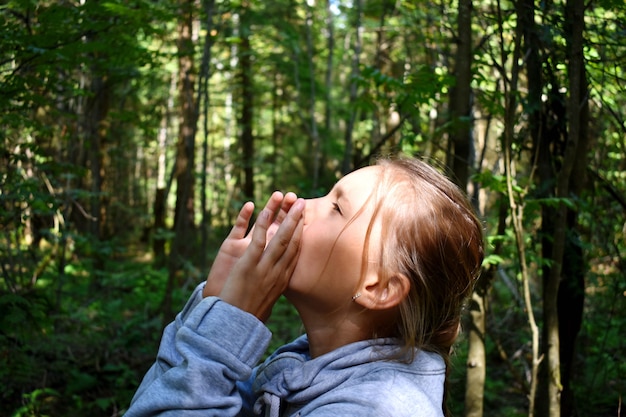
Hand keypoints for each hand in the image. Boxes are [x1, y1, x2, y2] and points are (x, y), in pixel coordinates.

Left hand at [218, 197, 304, 320]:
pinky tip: (265, 211)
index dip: (300, 234)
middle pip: (292, 242)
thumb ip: (272, 288)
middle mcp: (277, 272)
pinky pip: (259, 240)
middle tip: (302, 203)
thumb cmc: (249, 314)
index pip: (295, 253)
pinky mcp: (249, 265)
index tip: (305, 221)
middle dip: (298, 221)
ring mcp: (264, 267)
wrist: (236, 325)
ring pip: (280, 238)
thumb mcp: (267, 300)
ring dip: (287, 217)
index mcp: (282, 280)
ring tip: (292, 200)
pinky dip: (263, 224)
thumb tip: (277, 284)